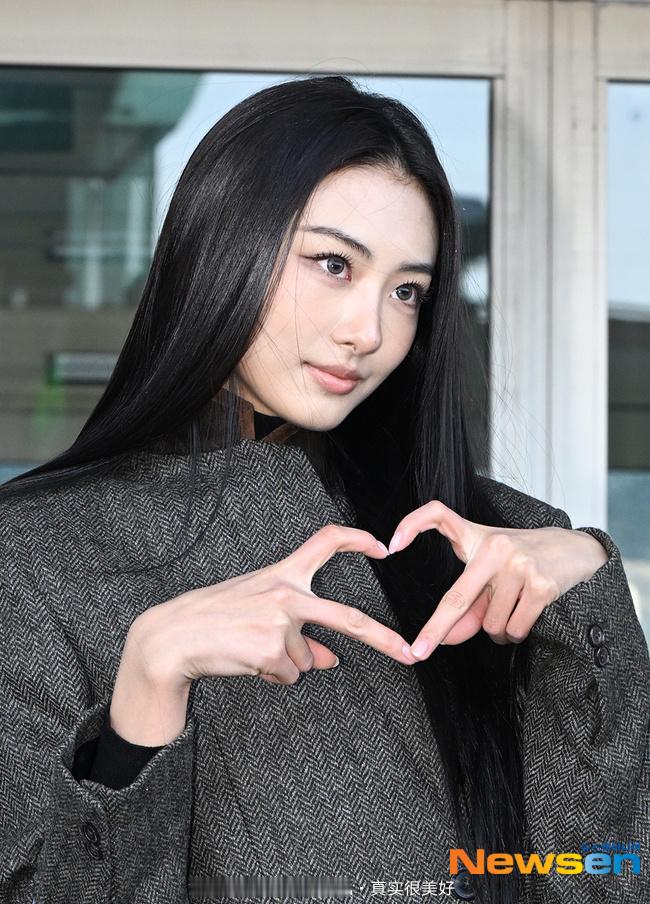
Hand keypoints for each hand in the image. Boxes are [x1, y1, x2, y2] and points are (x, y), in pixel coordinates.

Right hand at [130, 524, 413, 691]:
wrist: (174, 636)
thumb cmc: (216, 617)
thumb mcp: (259, 610)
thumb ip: (300, 629)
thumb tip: (332, 659)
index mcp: (283, 573)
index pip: (325, 542)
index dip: (357, 539)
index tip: (382, 546)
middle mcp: (286, 593)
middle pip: (346, 617)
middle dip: (383, 639)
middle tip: (410, 655)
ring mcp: (279, 623)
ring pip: (306, 660)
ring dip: (284, 663)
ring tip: (249, 648)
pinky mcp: (270, 651)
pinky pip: (288, 675)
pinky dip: (272, 676)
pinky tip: (246, 661)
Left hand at [386, 501, 608, 658]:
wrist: (576, 551)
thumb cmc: (522, 561)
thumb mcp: (491, 574)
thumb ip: (468, 606)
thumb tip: (445, 639)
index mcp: (476, 537)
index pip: (438, 515)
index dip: (412, 524)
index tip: (391, 546)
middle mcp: (494, 546)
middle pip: (457, 598)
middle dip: (436, 629)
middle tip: (418, 651)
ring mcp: (518, 565)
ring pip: (490, 623)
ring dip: (498, 630)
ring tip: (512, 610)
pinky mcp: (541, 585)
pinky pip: (514, 628)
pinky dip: (515, 634)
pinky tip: (525, 616)